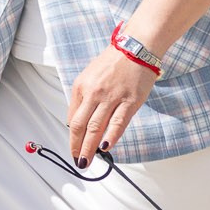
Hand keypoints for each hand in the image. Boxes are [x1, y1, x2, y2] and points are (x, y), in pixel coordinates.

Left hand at [66, 44, 156, 164]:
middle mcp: (94, 92)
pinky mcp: (130, 100)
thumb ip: (83, 98)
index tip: (74, 149)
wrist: (136, 47)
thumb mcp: (90, 76)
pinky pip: (118, 122)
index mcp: (81, 86)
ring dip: (90, 148)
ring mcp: (112, 97)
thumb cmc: (114, 62)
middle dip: (77, 148)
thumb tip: (78, 122)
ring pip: (96, 127)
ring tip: (88, 161)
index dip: (72, 138)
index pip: (72, 118)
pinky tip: (106, 147)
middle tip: (79, 162)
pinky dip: (111, 136)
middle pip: (80, 126)